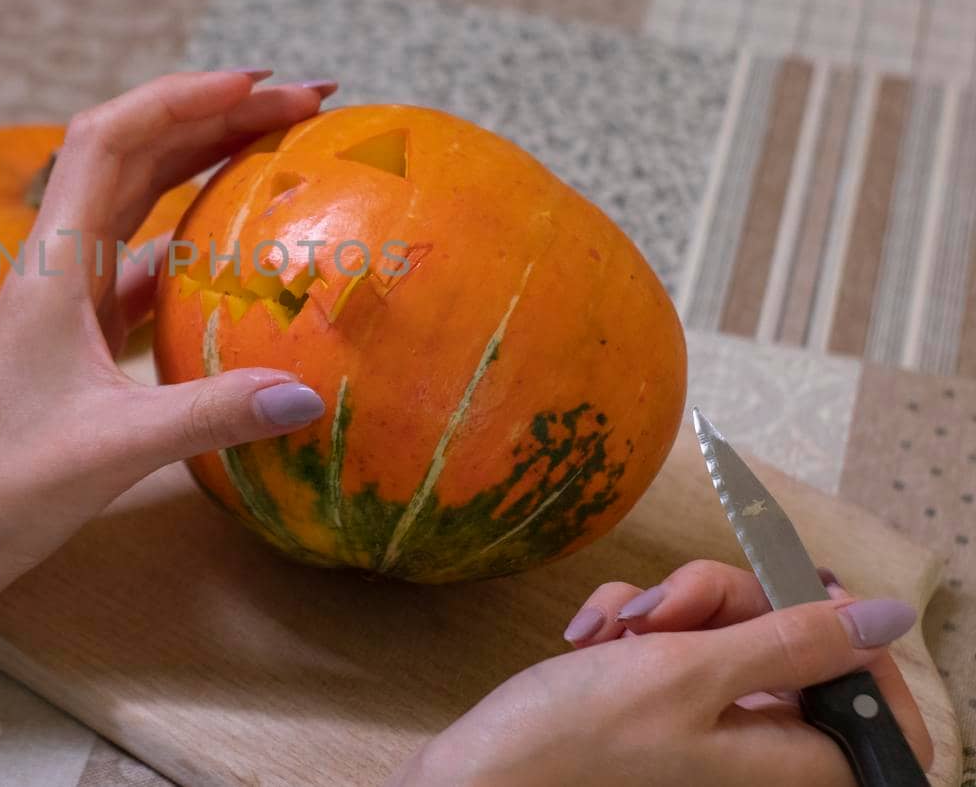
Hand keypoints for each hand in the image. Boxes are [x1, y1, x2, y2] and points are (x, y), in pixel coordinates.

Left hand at [0, 69, 338, 610]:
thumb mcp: (111, 451)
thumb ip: (209, 416)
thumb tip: (308, 394)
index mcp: (53, 266)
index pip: (111, 142)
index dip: (182, 98)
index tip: (260, 86)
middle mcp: (58, 264)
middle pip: (137, 155)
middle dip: (217, 115)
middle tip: (308, 104)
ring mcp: (68, 298)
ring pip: (141, 202)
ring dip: (206, 162)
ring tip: (285, 146)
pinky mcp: (80, 336)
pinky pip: (144, 262)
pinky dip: (193, 237)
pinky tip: (240, 248)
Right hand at [391, 560, 931, 786]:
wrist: (480, 772)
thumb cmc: (576, 738)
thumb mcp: (685, 673)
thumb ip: (788, 640)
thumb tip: (881, 616)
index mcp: (792, 762)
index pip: (877, 700)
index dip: (846, 637)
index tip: (794, 592)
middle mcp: (762, 749)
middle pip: (791, 643)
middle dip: (723, 602)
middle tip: (666, 605)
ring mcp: (712, 727)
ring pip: (727, 628)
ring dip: (665, 606)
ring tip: (614, 627)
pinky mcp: (666, 708)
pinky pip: (676, 642)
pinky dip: (635, 626)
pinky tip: (594, 637)